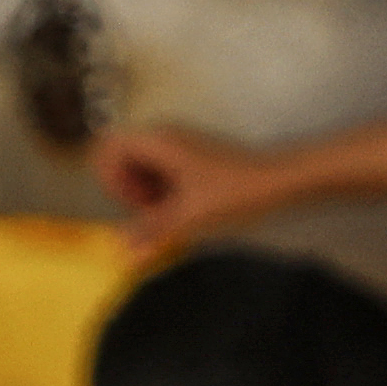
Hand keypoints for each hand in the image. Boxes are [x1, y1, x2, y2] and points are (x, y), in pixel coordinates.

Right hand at [96, 124, 284, 254]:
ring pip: (143, 167)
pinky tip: (186, 210)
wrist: (280, 181)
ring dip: (147, 192)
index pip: (106, 149)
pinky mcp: (193, 156)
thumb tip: (122, 251)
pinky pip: (164, 171)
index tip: (137, 204)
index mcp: (156, 140)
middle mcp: (164, 135)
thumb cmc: (236, 192)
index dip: (112, 180)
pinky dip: (166, 191)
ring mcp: (179, 144)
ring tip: (172, 215)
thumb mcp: (189, 216)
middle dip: (129, 189)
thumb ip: (152, 231)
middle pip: (122, 158)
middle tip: (155, 213)